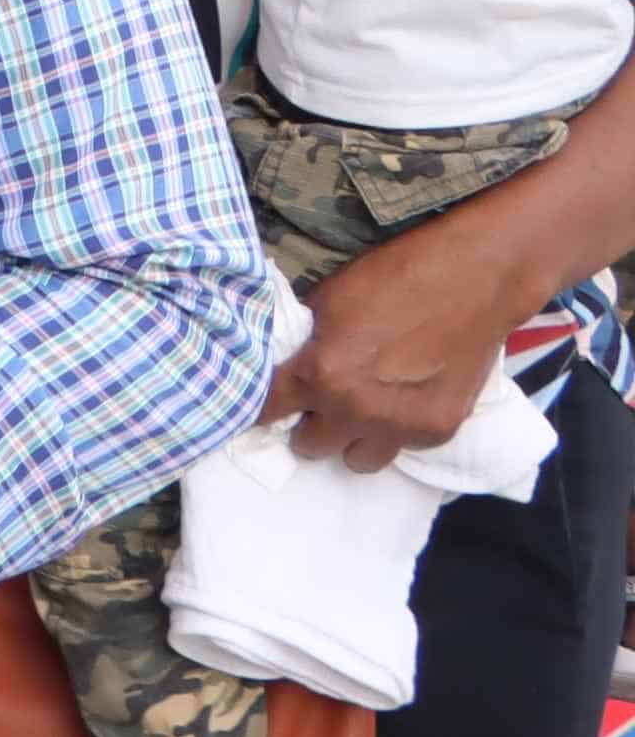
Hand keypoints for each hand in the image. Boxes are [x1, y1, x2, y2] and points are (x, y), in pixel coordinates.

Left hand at [265, 204, 538, 472]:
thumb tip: (282, 365)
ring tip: (361, 408)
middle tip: (321, 398)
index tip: (266, 402)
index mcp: (320, 374)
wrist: (476, 278)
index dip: (259, 406)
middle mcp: (356, 410)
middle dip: (310, 422)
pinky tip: (403, 400)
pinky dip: (396, 430)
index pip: (264, 411)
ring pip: (356, 460)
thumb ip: (303, 344)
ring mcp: (401, 427)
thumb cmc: (396, 276)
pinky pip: (402, 449)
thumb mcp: (328, 300)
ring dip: (352, 437)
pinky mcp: (438, 431)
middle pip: (308, 445)